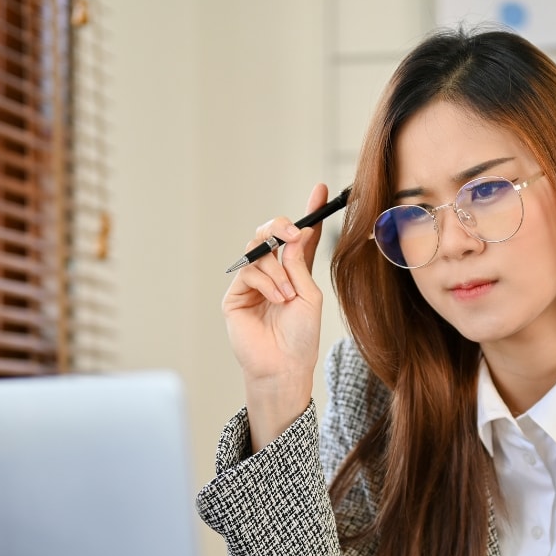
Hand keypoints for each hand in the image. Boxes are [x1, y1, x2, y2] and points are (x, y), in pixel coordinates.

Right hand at [222, 184, 327, 449]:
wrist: (284, 366)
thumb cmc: (300, 337)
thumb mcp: (309, 296)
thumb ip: (300, 264)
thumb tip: (293, 234)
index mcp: (295, 272)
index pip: (300, 237)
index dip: (309, 212)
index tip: (320, 189)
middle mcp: (273, 273)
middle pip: (270, 234)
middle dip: (281, 227)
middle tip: (293, 233)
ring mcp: (252, 283)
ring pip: (258, 251)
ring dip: (276, 269)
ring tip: (287, 294)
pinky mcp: (236, 294)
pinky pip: (249, 271)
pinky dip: (266, 282)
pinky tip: (276, 300)